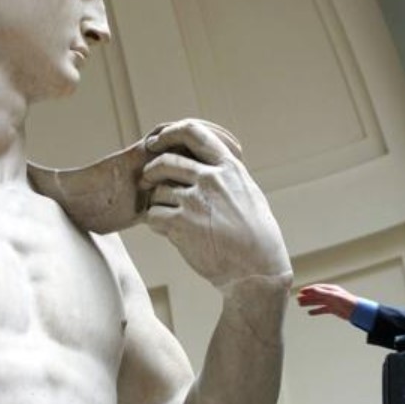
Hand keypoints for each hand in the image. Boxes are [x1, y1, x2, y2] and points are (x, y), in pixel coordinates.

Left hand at [141, 120, 290, 289]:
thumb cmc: (257, 237)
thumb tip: (208, 162)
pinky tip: (167, 231)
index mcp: (229, 168)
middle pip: (166, 160)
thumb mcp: (249, 194)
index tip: (158, 142)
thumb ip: (227, 175)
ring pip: (158, 191)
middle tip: (147, 179)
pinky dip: (155, 223)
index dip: (169, 133)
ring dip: (157, 202)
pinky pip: (153, 215)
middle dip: (151, 170)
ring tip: (168, 215)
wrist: (256, 271)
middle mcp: (211, 180)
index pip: (193, 132)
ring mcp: (195, 202)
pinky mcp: (181, 225)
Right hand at [296, 283, 356, 319]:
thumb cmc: (347, 301)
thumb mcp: (333, 295)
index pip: (317, 288)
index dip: (308, 290)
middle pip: (316, 295)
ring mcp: (331, 302)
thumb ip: (322, 293)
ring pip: (317, 302)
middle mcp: (330, 295)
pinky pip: (322, 309)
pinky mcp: (333, 309)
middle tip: (298, 299)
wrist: (356, 311)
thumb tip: (312, 289)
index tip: (301, 292)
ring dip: (309, 303)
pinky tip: (310, 312)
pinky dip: (316, 311)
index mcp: (330, 289)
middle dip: (307, 297)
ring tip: (300, 304)